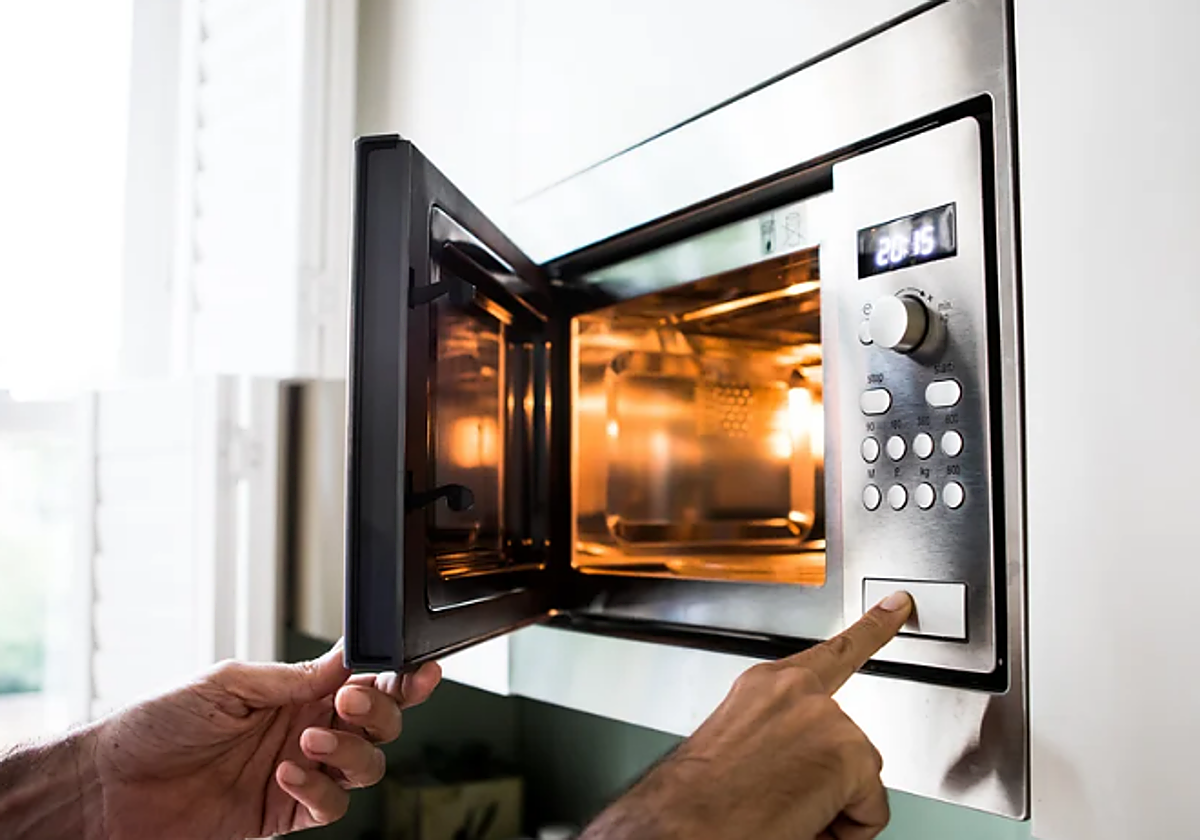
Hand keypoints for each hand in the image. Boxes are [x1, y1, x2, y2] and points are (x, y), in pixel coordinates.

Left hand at [84, 643, 439, 838]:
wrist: (109, 787)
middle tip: (350, 700)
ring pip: (366, 766)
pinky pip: (330, 806)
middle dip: (381, 710)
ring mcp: (300, 773)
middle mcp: (306, 729)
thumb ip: (293, 676)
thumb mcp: (228, 682)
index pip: (364, 680)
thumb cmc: (156, 725)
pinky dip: (318, 790)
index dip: (398, 675)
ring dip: (349, 750)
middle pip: (379, 722)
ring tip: (308, 741)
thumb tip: (346, 662)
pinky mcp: (284, 814)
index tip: (418, 670)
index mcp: (297, 691)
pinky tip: (285, 776)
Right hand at [581, 591, 912, 839]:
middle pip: (848, 742)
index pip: (832, 653)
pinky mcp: (850, 753)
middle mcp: (797, 691)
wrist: (684, 824)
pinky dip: (844, 830)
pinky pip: (871, 810)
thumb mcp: (738, 747)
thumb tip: (804, 765)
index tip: (897, 605)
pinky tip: (803, 822)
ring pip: (859, 778)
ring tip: (780, 812)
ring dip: (830, 807)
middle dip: (828, 779)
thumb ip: (780, 735)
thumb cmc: (701, 799)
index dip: (873, 627)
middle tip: (780, 800)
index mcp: (765, 686)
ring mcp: (827, 718)